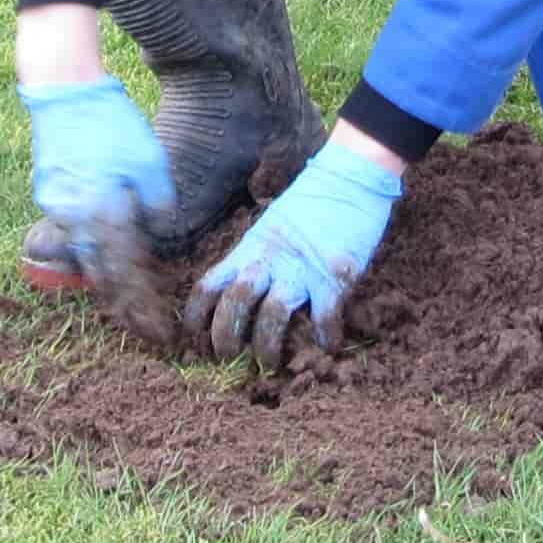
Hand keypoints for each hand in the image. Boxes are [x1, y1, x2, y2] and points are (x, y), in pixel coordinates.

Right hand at [23, 75, 173, 341]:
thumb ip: (157, 204)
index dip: (143, 306)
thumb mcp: (149, 161)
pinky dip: (90, 251)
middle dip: (124, 307)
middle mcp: (76, 218)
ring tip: (128, 304)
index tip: (158, 333)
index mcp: (104, 212)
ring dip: (107, 282)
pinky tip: (106, 257)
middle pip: (101, 276)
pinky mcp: (47, 193)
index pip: (126, 275)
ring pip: (84, 257)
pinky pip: (72, 233)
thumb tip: (159, 234)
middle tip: (144, 331)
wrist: (62, 90)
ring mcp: (56, 207)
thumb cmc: (112, 122)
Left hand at [184, 135, 403, 378]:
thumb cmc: (313, 201)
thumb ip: (260, 255)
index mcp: (250, 249)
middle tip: (227, 357)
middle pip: (236, 303)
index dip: (196, 313)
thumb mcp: (273, 226)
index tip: (193, 334)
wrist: (349, 177)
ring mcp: (301, 269)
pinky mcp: (334, 276)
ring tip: (269, 364)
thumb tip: (251, 286)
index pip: (210, 283)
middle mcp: (269, 260)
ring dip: (267, 346)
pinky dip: (324, 336)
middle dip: (226, 336)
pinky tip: (327, 345)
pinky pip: (324, 316)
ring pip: (272, 316)